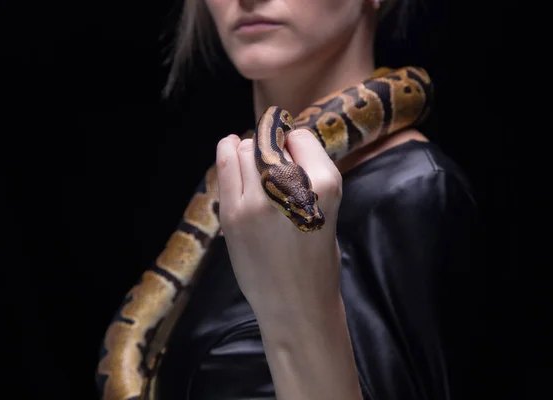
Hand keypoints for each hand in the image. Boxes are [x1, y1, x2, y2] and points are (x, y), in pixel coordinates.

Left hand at [215, 129, 342, 321]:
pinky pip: (225, 166)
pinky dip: (227, 152)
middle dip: (270, 146)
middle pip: (270, 142)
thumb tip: (281, 141)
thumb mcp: (327, 210)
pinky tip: (230, 148)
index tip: (291, 153)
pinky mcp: (232, 215)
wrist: (297, 304)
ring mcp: (257, 202)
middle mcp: (291, 188)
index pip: (301, 138)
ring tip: (253, 163)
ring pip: (245, 150)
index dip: (295, 144)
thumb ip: (308, 176)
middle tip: (271, 163)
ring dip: (248, 151)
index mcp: (325, 185)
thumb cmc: (317, 259)